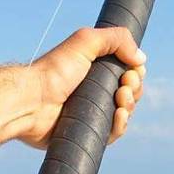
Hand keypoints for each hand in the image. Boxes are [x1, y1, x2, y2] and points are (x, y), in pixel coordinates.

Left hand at [19, 27, 145, 149]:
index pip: (127, 73)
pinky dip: (121, 125)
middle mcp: (94, 91)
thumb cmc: (54, 70)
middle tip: (124, 84)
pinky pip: (113, 134)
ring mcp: (91, 113)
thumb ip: (116, 39)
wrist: (32, 101)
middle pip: (129, 93)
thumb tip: (141, 59)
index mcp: (95, 70)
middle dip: (134, 87)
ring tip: (120, 97)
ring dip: (130, 105)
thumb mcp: (86, 41)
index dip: (135, 73)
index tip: (132, 71)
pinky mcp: (87, 133)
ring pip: (124, 113)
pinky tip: (119, 116)